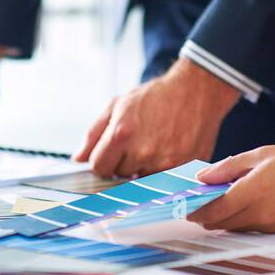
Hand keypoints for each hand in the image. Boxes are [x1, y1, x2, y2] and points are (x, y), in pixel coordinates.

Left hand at [73, 59, 239, 177]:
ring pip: (141, 182)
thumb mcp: (117, 105)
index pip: (99, 167)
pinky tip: (167, 153)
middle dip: (124, 164)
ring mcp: (165, 164)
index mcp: (122, 134)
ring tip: (154, 147)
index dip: (103, 161)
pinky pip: (163, 182)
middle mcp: (143, 152)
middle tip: (137, 144)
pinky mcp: (184, 169)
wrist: (196, 91)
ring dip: (143, 170)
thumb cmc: (156, 96)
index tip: (112, 154)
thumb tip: (78, 159)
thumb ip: (93, 134)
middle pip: (119, 176)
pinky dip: (162, 172)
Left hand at [188, 144, 274, 231]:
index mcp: (252, 192)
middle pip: (219, 224)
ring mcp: (270, 226)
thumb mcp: (264, 154)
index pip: (211, 211)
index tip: (185, 203)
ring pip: (234, 227)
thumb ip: (230, 167)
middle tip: (200, 199)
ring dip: (224, 216)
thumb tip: (204, 177)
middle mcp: (259, 215)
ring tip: (224, 196)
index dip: (194, 210)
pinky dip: (242, 218)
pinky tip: (246, 201)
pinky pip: (251, 227)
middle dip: (206, 214)